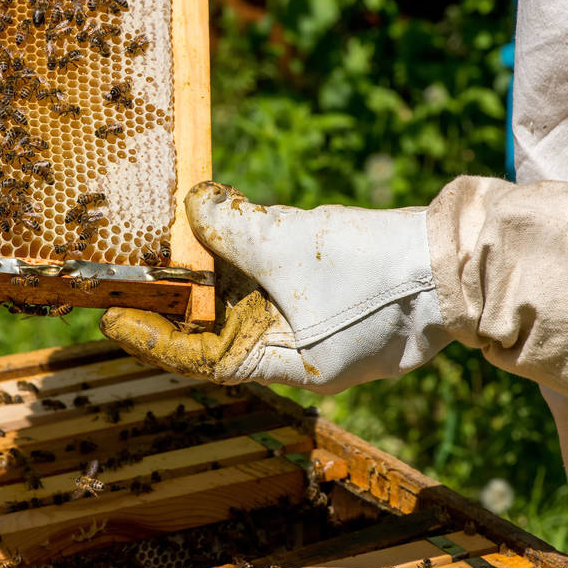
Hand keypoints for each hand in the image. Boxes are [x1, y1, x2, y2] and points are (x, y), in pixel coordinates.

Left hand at [100, 181, 451, 392]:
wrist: (456, 264)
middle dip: (181, 297)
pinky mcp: (327, 305)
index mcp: (279, 364)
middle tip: (138, 270)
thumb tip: (192, 203)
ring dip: (216, 271)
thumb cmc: (374, 270)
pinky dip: (250, 260)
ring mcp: (311, 332)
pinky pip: (276, 287)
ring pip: (247, 303)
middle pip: (218, 328)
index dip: (151, 339)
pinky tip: (231, 227)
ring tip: (178, 238)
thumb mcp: (288, 243)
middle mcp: (290, 356)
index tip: (111, 320)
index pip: (199, 360)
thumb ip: (231, 226)